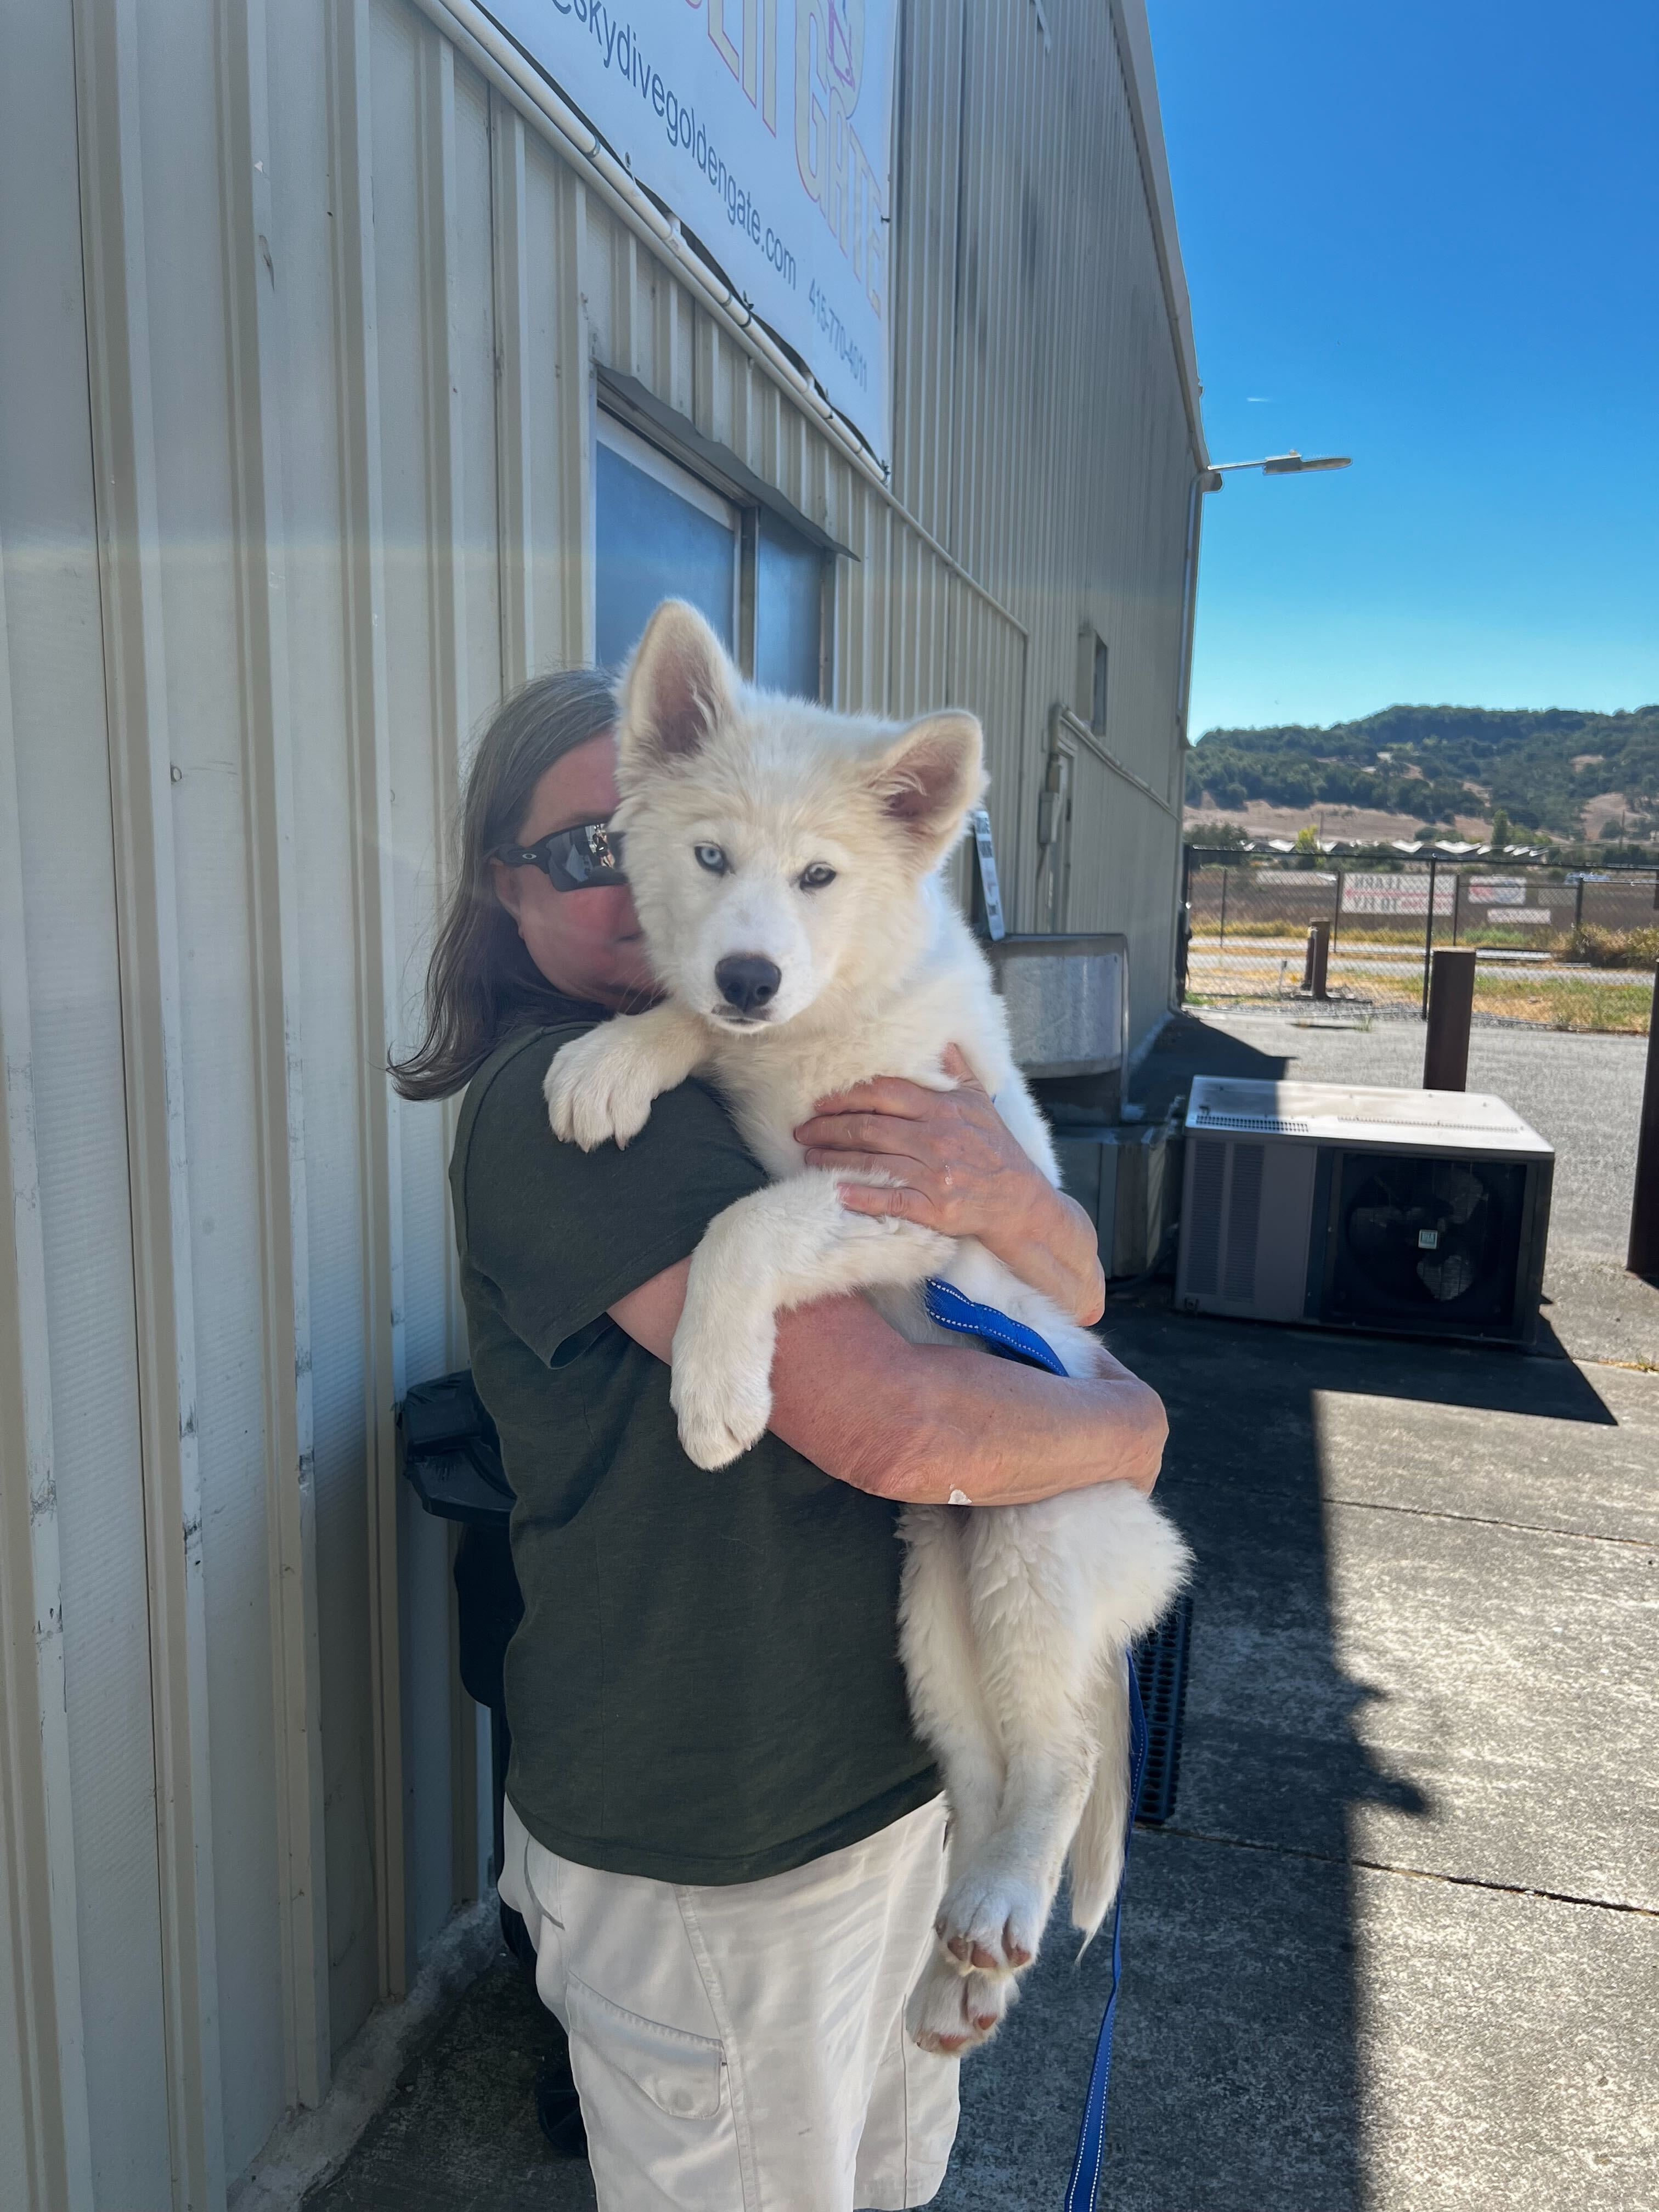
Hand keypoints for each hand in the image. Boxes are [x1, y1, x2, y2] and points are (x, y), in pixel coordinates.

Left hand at [793, 1045, 1105, 1323]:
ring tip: (808, 1156)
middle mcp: (936, 1137)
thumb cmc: (997, 1152)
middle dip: (829, 1128)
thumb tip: (944, 1042)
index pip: (885, 1093)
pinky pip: (892, 1198)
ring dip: (834, 1159)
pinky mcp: (936, 1207)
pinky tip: (837, 1192)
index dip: (848, 1096)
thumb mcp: (981, 1104)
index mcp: (943, 1109)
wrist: (1021, 1203)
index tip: (821, 1102)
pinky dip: (863, 1195)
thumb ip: (958, 1072)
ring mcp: (935, 1173)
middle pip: (870, 1127)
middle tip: (802, 1131)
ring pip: (873, 1161)